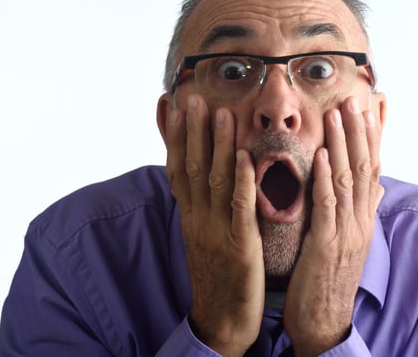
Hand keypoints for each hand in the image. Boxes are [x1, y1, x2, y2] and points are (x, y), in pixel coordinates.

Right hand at [165, 94, 264, 356]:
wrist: (221, 320)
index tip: (172, 107)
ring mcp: (217, 231)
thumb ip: (206, 206)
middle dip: (193, 131)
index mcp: (191, 216)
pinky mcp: (239, 245)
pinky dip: (242, 181)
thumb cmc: (219, 275)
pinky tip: (244, 156)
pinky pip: (239, 208)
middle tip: (193, 97)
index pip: (178, 168)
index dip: (175, 137)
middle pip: (193, 167)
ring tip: (220, 113)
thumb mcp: (206, 236)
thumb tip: (204, 177)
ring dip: (218, 146)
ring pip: (215, 181)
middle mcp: (198, 219)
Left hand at [283, 96, 383, 356]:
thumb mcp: (350, 242)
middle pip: (363, 168)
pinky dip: (324, 177)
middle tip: (352, 100)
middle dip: (358, 132)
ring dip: (342, 144)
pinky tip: (320, 155)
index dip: (371, 138)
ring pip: (347, 180)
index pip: (372, 169)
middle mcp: (360, 221)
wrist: (325, 322)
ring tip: (337, 115)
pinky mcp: (326, 244)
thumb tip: (374, 186)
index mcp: (363, 219)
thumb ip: (360, 211)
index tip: (369, 108)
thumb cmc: (330, 279)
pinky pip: (328, 205)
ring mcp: (346, 232)